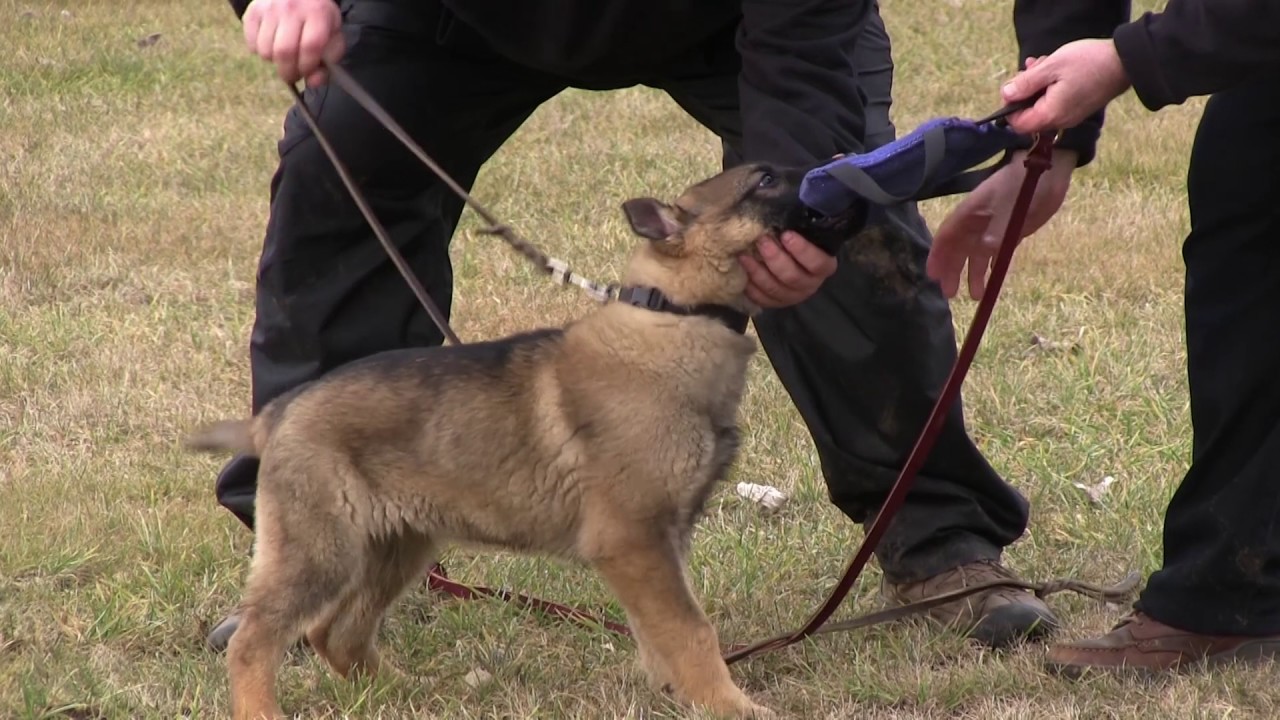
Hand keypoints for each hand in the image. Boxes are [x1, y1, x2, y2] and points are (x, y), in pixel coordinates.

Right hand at [243, 0, 344, 86]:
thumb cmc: (317, 17)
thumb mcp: (332, 34)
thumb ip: (329, 60)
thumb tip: (313, 82)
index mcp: (317, 13)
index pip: (310, 47)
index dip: (307, 66)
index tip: (306, 72)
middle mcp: (291, 8)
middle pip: (284, 51)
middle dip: (288, 72)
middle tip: (292, 74)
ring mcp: (269, 9)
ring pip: (265, 50)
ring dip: (274, 61)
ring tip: (282, 55)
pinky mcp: (253, 11)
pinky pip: (251, 43)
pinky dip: (260, 51)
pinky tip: (270, 44)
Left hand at [739, 231, 837, 307]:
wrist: (789, 253)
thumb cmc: (795, 236)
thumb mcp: (801, 228)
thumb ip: (797, 222)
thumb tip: (782, 204)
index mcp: (823, 266)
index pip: (818, 263)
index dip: (803, 251)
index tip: (786, 235)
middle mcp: (810, 284)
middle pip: (793, 277)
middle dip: (775, 259)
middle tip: (762, 241)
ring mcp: (793, 296)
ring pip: (775, 289)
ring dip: (758, 272)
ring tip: (744, 254)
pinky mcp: (776, 303)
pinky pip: (762, 299)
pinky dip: (750, 287)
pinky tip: (742, 271)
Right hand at [925, 147, 1076, 299]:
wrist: (1050, 168)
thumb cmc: (1026, 181)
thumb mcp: (1011, 203)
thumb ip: (998, 227)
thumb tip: (985, 250)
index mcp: (972, 212)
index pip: (948, 235)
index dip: (939, 255)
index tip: (933, 275)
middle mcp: (979, 221)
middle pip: (960, 248)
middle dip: (953, 270)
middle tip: (949, 294)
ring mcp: (995, 226)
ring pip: (979, 253)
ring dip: (974, 274)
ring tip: (975, 296)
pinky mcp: (1012, 230)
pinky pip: (997, 252)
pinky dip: (994, 266)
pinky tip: (993, 280)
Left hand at [1000, 39, 1131, 134]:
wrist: (1124, 62)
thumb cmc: (1088, 63)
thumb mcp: (1051, 67)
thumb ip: (1025, 83)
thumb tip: (1006, 94)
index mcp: (1050, 115)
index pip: (1017, 124)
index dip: (1009, 106)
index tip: (1013, 86)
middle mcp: (1059, 121)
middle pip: (1029, 115)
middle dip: (1024, 91)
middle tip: (1029, 69)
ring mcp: (1070, 116)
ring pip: (1041, 105)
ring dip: (1036, 85)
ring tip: (1042, 63)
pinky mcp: (1078, 108)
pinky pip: (1055, 102)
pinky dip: (1049, 86)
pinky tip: (1052, 68)